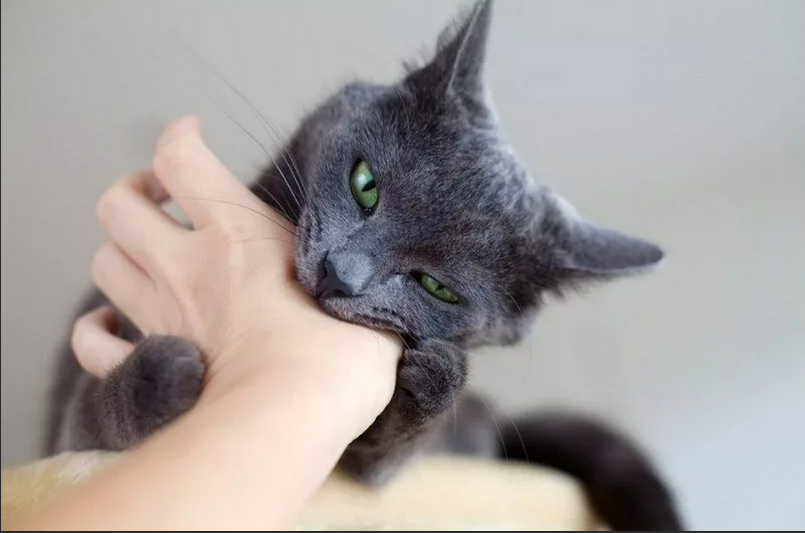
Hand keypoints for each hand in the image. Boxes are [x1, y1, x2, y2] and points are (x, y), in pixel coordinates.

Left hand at [78, 116, 399, 427]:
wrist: (295, 417)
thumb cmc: (340, 353)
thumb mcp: (366, 291)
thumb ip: (353, 269)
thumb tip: (371, 266)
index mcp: (238, 233)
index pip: (181, 159)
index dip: (178, 138)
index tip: (192, 134)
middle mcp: (186, 266)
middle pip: (118, 206)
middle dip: (133, 193)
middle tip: (161, 200)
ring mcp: (160, 316)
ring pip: (104, 263)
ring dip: (120, 252)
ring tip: (147, 257)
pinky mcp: (150, 365)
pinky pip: (94, 343)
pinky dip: (97, 331)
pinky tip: (113, 327)